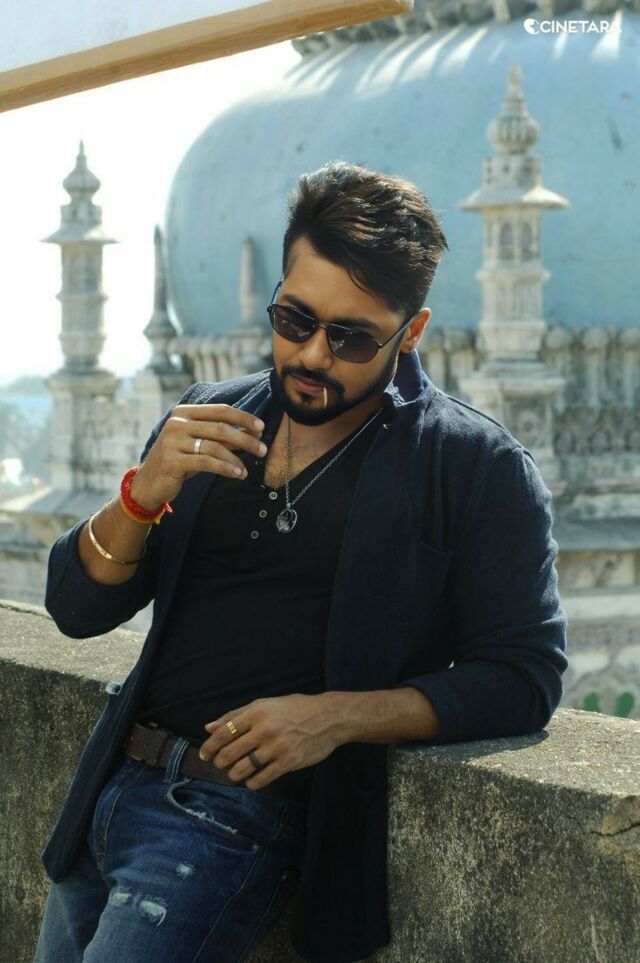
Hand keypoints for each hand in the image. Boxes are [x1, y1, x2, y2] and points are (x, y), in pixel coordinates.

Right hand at [130, 403, 267, 508]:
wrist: (148, 484)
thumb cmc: (178, 461)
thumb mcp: (196, 444)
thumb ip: (217, 436)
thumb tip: (251, 434)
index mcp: (183, 412)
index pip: (220, 410)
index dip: (243, 418)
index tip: (261, 427)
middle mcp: (177, 423)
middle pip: (221, 428)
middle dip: (246, 439)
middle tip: (262, 450)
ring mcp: (172, 441)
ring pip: (215, 446)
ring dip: (236, 458)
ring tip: (247, 469)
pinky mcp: (172, 460)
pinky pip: (206, 462)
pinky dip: (225, 468)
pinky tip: (237, 474)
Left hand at [198, 694, 339, 789]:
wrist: (328, 718)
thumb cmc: (294, 709)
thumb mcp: (265, 705)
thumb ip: (236, 716)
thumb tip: (208, 728)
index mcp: (256, 712)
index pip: (223, 732)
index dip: (209, 746)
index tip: (204, 755)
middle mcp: (264, 729)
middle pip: (230, 753)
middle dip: (220, 762)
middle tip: (221, 764)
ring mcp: (277, 747)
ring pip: (243, 769)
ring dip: (234, 775)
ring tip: (235, 773)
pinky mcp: (289, 762)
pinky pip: (261, 779)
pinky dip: (252, 783)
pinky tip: (252, 780)